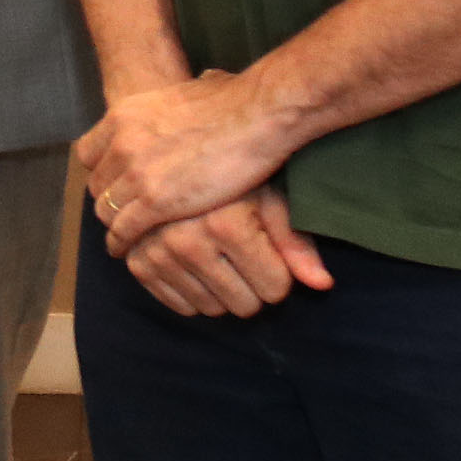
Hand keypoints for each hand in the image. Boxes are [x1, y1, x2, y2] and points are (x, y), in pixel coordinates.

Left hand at [79, 68, 298, 248]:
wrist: (255, 114)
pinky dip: (123, 243)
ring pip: (107, 210)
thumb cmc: (234, 100)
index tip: (116, 184)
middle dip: (109, 200)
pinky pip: (124, 230)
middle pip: (97, 184)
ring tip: (126, 238)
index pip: (88, 153)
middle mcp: (121, 143)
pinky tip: (128, 250)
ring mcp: (136, 173)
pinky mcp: (155, 202)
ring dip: (115, 224)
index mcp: (124, 115)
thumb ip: (182, 99)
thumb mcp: (186, 90)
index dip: (102, 172)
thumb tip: (206, 82)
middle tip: (124, 214)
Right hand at [115, 183, 333, 317]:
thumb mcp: (270, 198)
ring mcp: (158, 253)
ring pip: (211, 310)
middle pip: (244, 305)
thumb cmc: (234, 173)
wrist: (172, 150)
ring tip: (218, 256)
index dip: (277, 272)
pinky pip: (179, 306)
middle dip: (250, 286)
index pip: (275, 289)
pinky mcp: (137, 262)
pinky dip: (192, 294)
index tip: (267, 250)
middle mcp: (187, 241)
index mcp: (225, 225)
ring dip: (220, 292)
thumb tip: (323, 285)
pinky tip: (195, 266)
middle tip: (242, 255)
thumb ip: (296, 243)